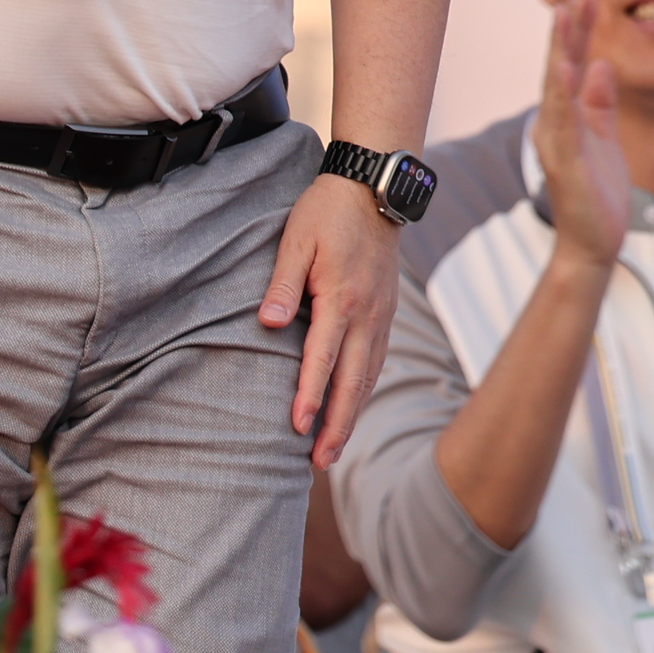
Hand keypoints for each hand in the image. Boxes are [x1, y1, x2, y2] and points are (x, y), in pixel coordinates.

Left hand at [263, 174, 402, 468]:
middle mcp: (366, 316)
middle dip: (337, 426)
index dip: (310, 397)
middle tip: (320, 463)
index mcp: (341, 299)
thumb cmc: (327, 212)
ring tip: (334, 448)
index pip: (322, 359)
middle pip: (352, 383)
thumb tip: (267, 324)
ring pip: (368, 378)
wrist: (375, 189)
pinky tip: (353, 407)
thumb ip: (282, 284)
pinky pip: (377, 363)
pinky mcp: (386, 314)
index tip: (298, 429)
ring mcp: (381, 317)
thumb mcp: (296, 240)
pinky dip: (364, 392)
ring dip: (351, 415)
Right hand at [532, 0, 634, 274]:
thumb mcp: (604, 136)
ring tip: (566, 16)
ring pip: (556, 87)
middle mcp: (554, 122)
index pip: (569, 63)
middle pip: (559, 66)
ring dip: (561, 50)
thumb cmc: (600, 193)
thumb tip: (600, 62)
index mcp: (565, 115)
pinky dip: (563, 95)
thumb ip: (600, 100)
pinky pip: (563, 123)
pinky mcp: (565, 163)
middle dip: (569, 28)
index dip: (578, 29)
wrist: (594, 244)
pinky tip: (567, 69)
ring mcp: (556, 142)